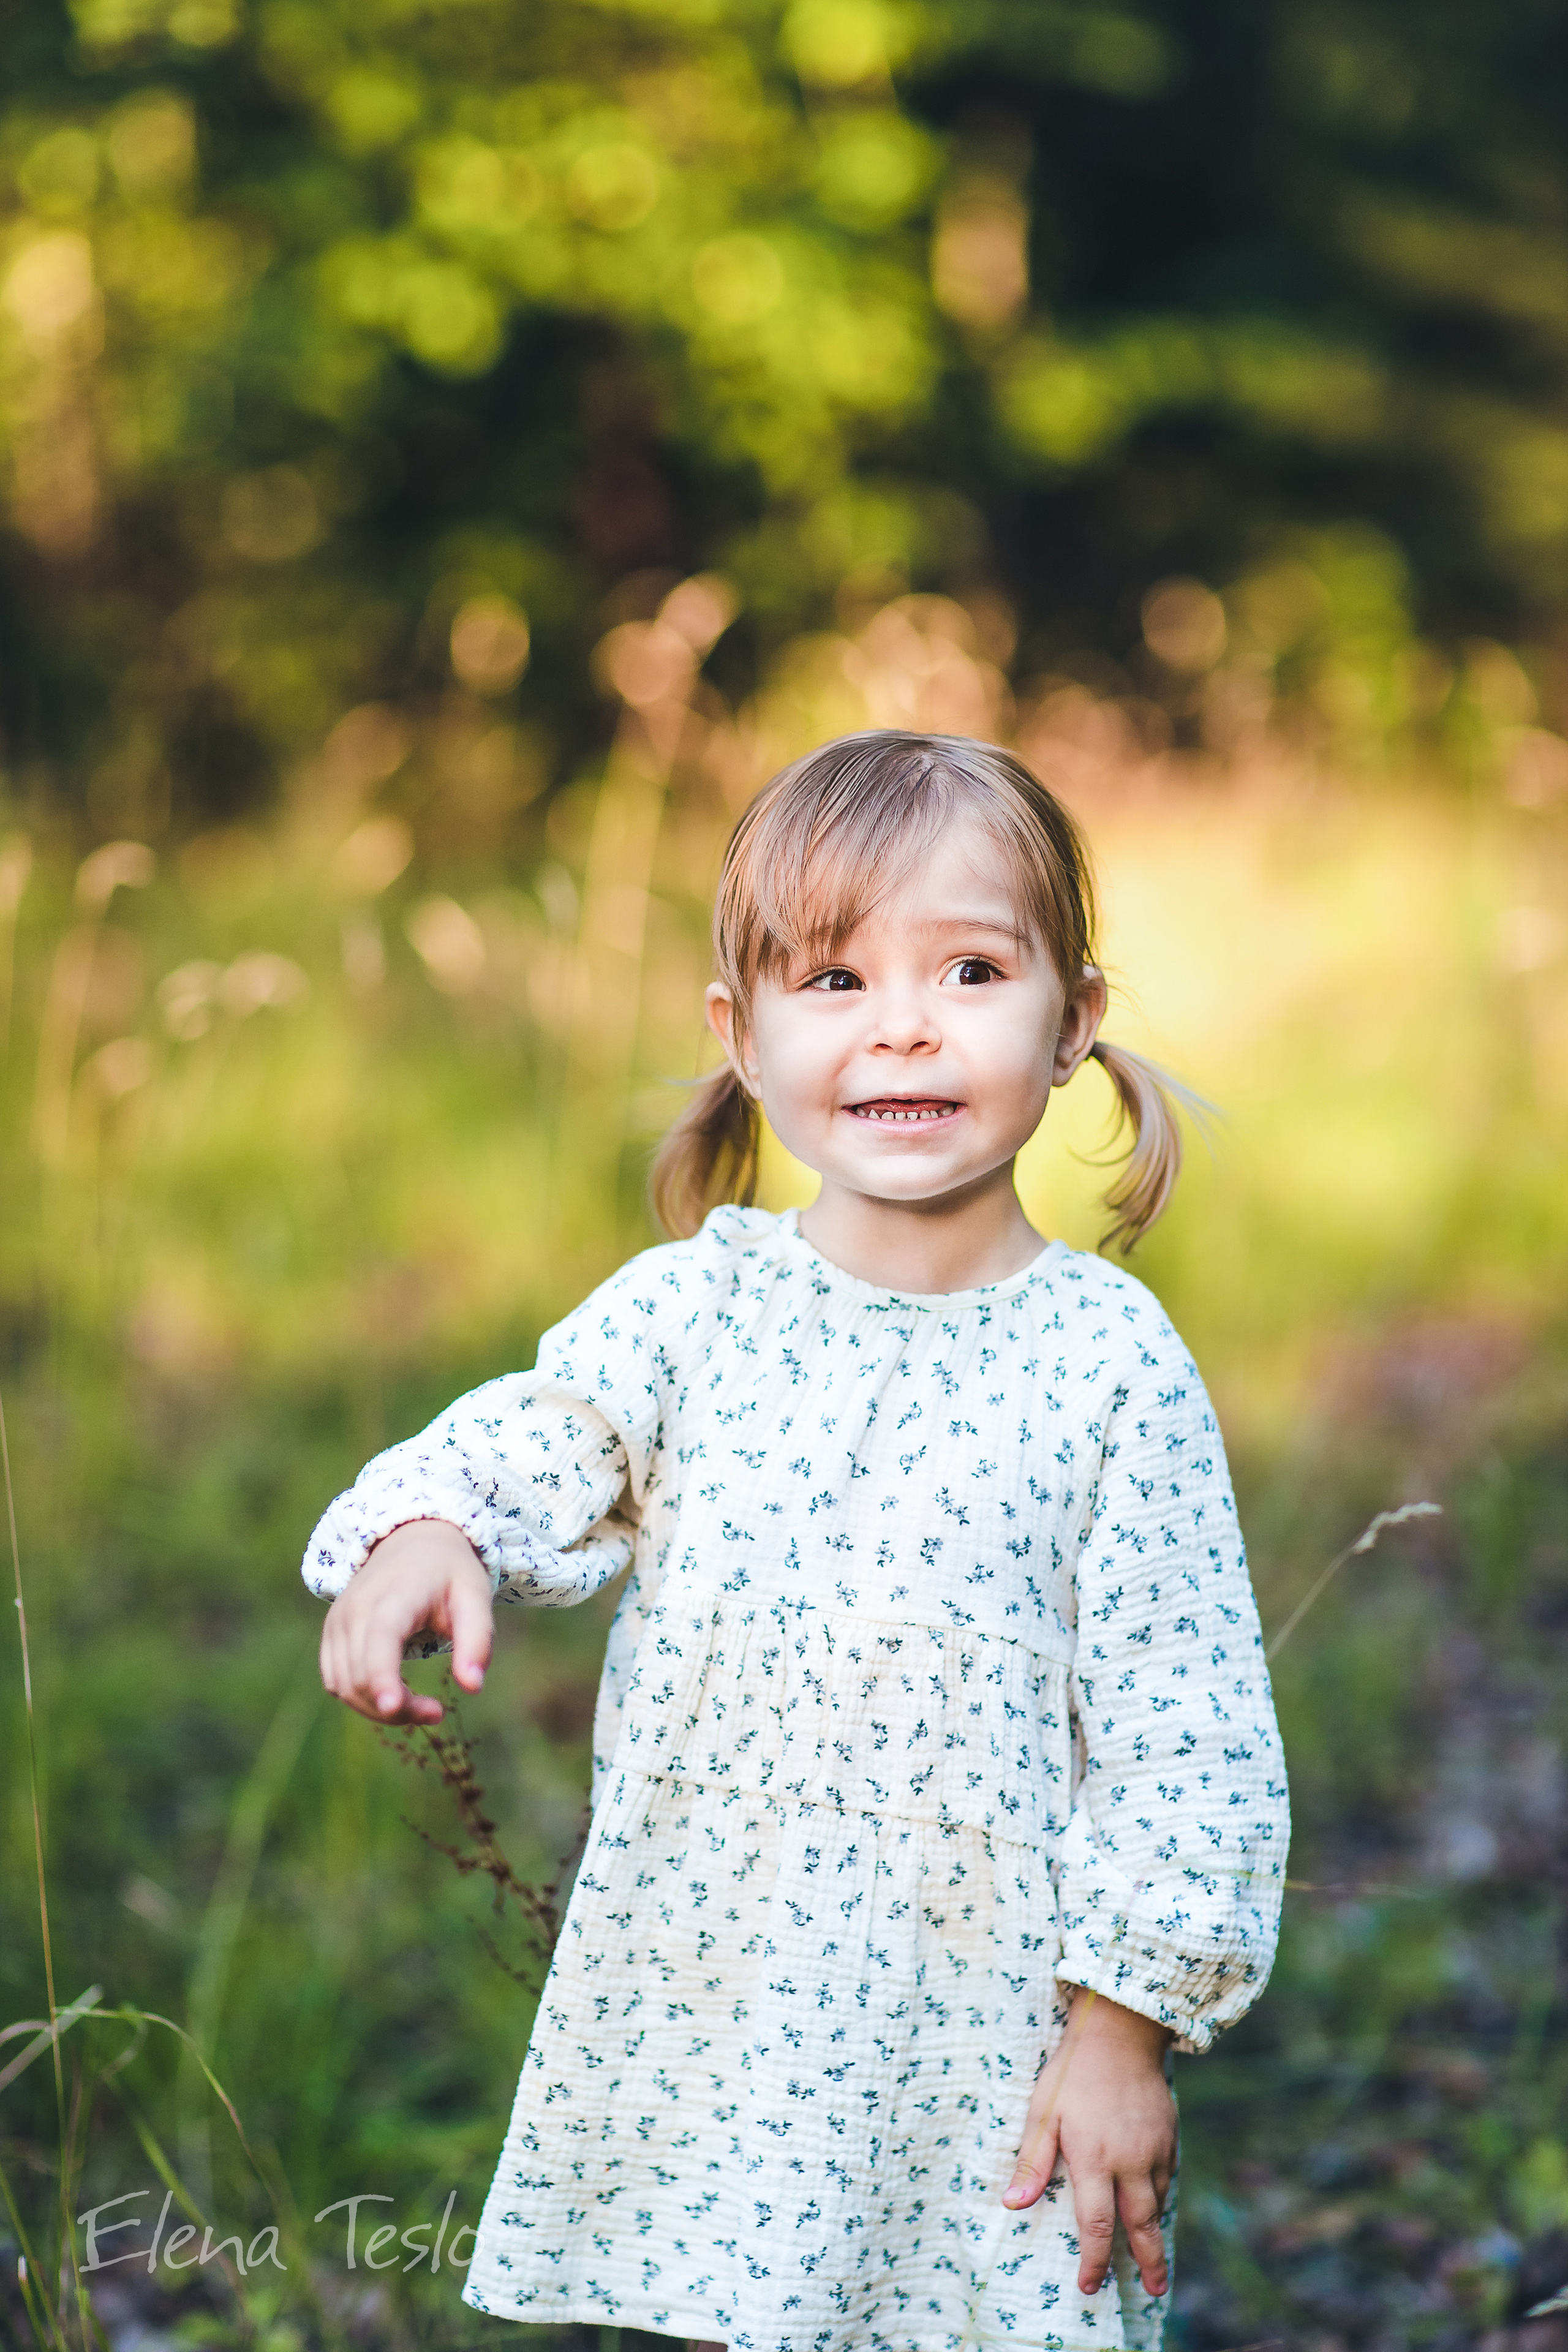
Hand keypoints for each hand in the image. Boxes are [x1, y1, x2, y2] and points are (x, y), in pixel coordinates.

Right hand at [319, 1519, 493, 1724]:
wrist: (412, 1540)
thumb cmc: (449, 1572)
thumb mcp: (475, 1596)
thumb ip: (477, 1640)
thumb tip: (473, 1687)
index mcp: (395, 1595)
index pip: (380, 1640)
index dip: (382, 1676)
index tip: (394, 1707)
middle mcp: (356, 1608)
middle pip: (362, 1674)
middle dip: (397, 1708)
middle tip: (436, 1713)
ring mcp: (338, 1621)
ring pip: (345, 1685)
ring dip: (379, 1710)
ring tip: (421, 1707)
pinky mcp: (332, 1634)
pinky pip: (336, 1681)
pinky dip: (362, 1699)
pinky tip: (395, 1695)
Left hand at [1003, 1987, 1176, 2298]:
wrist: (1119, 2032)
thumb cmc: (1072, 2072)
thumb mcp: (1042, 2112)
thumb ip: (1031, 2162)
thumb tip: (1012, 2205)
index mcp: (1095, 2159)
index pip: (1097, 2225)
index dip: (1095, 2261)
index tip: (1090, 2285)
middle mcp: (1130, 2162)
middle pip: (1141, 2226)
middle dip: (1147, 2263)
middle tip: (1153, 2291)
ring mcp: (1154, 2149)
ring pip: (1157, 2203)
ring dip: (1153, 2231)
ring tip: (1153, 2257)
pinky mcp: (1169, 2136)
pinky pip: (1168, 2177)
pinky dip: (1161, 2198)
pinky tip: (1155, 2205)